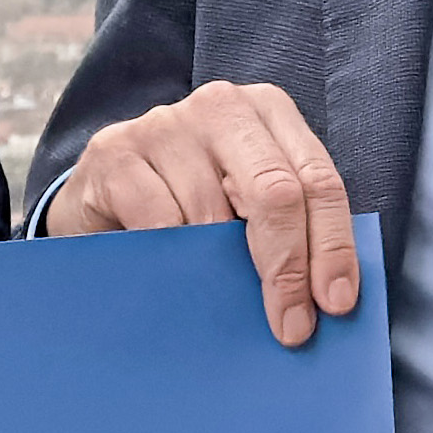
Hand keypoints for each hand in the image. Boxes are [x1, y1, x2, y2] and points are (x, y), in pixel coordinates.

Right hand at [38, 75, 355, 344]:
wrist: (98, 192)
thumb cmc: (185, 200)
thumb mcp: (242, 200)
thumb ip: (285, 222)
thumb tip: (326, 293)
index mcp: (267, 110)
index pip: (318, 180)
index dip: (332, 246)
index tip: (335, 304)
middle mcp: (220, 106)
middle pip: (275, 192)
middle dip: (288, 268)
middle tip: (291, 326)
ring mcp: (164, 125)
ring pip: (211, 212)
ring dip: (220, 269)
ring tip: (217, 297)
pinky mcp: (114, 152)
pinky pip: (158, 220)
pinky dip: (171, 257)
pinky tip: (172, 272)